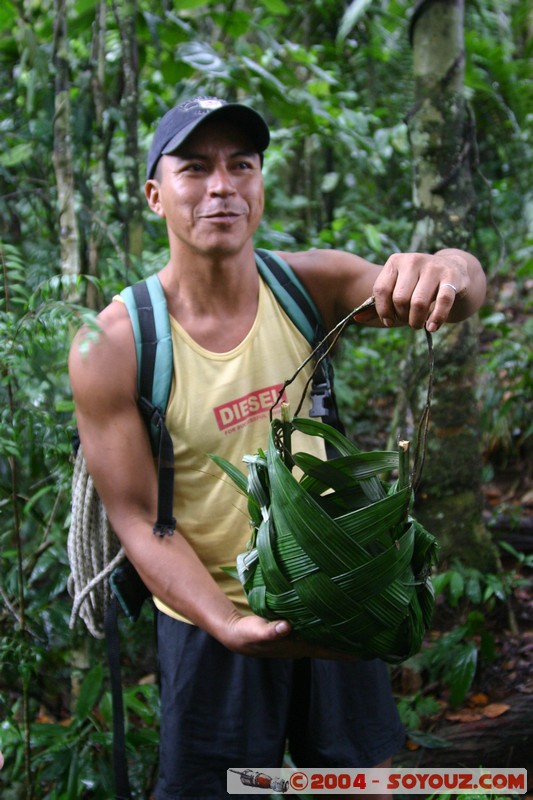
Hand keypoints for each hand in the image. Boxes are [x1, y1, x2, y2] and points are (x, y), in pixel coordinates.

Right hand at [221, 612, 355, 659]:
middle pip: (333, 646)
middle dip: (351, 643)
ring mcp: (300, 639)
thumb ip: (271, 630)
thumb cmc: (249, 634)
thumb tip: (285, 627)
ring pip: (327, 637)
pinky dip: (329, 625)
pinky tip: (337, 618)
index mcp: (299, 646)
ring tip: (363, 628)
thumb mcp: (257, 631)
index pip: (328, 650)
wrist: (237, 635)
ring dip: (342, 635)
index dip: (346, 652)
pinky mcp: (296, 631)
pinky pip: (317, 628)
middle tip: (375, 638)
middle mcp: (304, 645)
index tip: (368, 651)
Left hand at [370, 250, 470, 331]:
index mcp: (395, 262)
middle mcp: (413, 260)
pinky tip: (432, 327)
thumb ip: (377, 304)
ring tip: (419, 325)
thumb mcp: (396, 289)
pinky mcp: (452, 276)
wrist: (452, 269)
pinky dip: (437, 318)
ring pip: (419, 302)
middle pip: (400, 299)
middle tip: (408, 321)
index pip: (381, 290)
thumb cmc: (418, 285)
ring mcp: (433, 267)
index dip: (383, 311)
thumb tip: (357, 319)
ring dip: (416, 321)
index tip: (389, 321)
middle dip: (402, 317)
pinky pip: (443, 301)